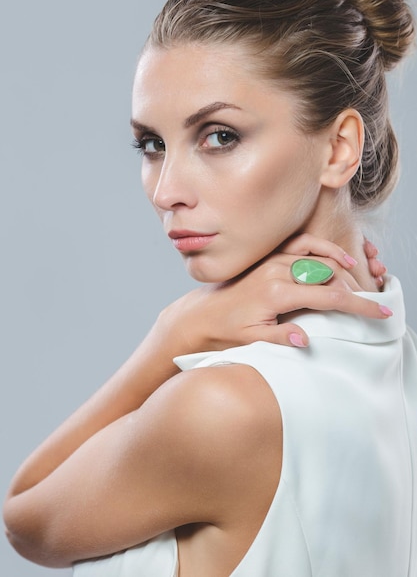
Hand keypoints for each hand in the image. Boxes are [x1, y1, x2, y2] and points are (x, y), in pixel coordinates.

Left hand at [162, 234, 390, 351]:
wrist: (200, 315)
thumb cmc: (225, 330)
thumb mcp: (251, 340)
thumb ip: (280, 337)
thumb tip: (306, 338)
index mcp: (276, 294)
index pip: (329, 298)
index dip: (359, 306)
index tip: (379, 313)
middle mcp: (277, 271)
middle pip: (329, 274)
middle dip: (354, 288)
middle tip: (370, 303)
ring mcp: (273, 260)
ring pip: (319, 256)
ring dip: (342, 266)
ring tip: (360, 279)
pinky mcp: (269, 256)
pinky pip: (301, 244)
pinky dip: (322, 247)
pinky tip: (336, 255)